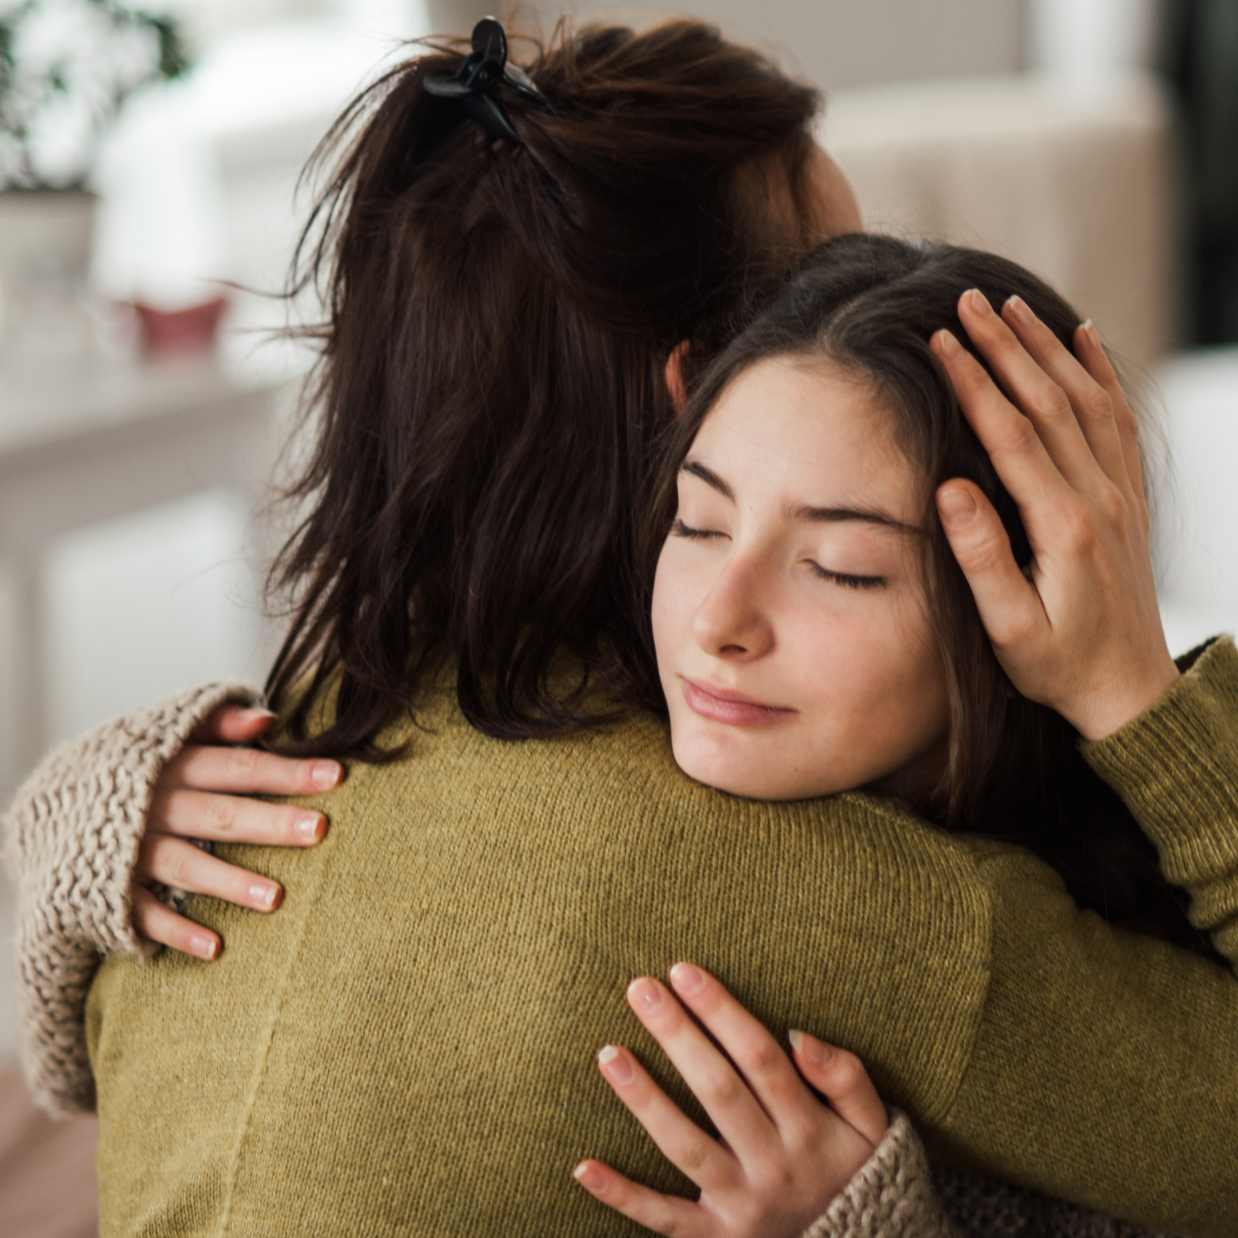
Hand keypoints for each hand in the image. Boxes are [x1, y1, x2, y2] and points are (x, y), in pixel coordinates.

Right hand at [132, 704, 342, 959]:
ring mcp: (129, 849)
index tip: (336, 775)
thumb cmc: (139, 768)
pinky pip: (143, 912)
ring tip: (276, 898)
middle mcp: (152, 805)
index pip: (238, 766)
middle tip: (318, 830)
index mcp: (172, 763)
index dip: (286, 770)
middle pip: (218, 813)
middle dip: (269, 821)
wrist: (52, 806)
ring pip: (183, 863)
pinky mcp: (110, 888)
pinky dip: (174, 931)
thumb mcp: (170, 736)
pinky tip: (214, 948)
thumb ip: (220, 725)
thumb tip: (270, 720)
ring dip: (228, 881)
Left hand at [573, 962, 886, 1236]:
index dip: (721, 1012)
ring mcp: (741, 1206)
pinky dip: (623, 1196)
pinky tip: (583, 1165)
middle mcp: (773, 1165)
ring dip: (644, 1100)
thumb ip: (845, 1076)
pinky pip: (665, 1218)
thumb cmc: (859, 1172)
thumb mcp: (874, 1124)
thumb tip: (797, 1034)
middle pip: (718, 1091)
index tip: (684, 972)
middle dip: (678, 1036)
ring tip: (608, 1053)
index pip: (759, 1058)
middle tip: (640, 988)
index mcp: (809, 1128)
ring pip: (684, 1148)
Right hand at [930, 290, 1179, 740]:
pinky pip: (1119, 418)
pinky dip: (1101, 371)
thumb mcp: (1010, 629)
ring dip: (1048, 347)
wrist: (1130, 689)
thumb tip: (950, 488)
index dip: (975, 384)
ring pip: (1087, 399)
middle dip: (1005, 346)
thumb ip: (982, 558)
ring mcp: (1121, 492)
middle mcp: (1100, 497)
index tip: (942, 342)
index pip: (1013, 435)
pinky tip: (1082, 338)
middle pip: (1050, 402)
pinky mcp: (1128, 496)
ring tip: (1012, 305)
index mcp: (1064, 526)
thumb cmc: (1058, 665)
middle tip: (967, 302)